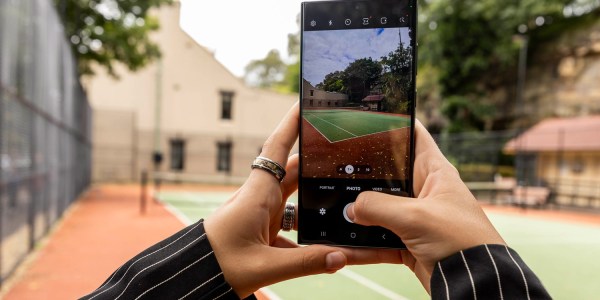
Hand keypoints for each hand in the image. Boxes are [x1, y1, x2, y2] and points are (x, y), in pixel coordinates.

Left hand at [204, 103, 401, 297]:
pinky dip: (307, 231)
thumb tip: (340, 257)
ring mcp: (261, 213)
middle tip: (342, 149)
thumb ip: (305, 263)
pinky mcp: (261, 230)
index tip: (304, 102)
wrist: (192, 277)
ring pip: (294, 197)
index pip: (276, 148)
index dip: (291, 123)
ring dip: (314, 198)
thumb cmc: (217, 266)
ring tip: (341, 197)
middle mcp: (260, 198)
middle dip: (316, 161)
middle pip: (293, 171)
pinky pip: (290, 224)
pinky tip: (323, 245)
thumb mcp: (263, 267)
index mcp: (257, 194)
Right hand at [346, 120, 505, 291]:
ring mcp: (414, 218)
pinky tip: (341, 248)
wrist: (476, 286)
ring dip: (356, 215)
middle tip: (332, 168)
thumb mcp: (415, 217)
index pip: (413, 135)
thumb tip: (350, 209)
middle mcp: (423, 192)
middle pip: (386, 175)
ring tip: (331, 213)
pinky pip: (377, 240)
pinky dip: (360, 246)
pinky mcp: (408, 243)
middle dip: (361, 175)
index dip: (392, 122)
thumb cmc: (461, 242)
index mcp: (434, 172)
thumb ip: (378, 207)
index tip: (366, 115)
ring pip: (378, 211)